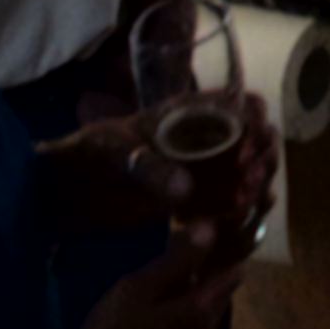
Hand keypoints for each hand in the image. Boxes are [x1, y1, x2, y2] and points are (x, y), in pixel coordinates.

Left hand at [47, 96, 281, 243]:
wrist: (66, 191)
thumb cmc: (89, 154)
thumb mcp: (115, 152)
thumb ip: (150, 169)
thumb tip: (187, 192)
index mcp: (190, 112)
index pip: (243, 105)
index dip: (257, 124)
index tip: (247, 153)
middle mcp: (204, 138)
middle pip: (257, 142)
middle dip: (263, 162)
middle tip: (247, 186)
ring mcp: (201, 171)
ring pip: (250, 175)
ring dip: (255, 190)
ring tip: (239, 207)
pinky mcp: (193, 203)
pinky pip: (230, 206)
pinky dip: (237, 214)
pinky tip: (227, 224)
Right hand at [52, 231, 249, 328]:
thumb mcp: (137, 289)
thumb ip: (177, 260)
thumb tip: (211, 227)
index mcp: (200, 311)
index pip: (232, 273)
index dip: (228, 250)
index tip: (218, 228)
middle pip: (220, 296)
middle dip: (212, 271)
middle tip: (192, 245)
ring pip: (205, 315)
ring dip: (197, 293)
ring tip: (174, 271)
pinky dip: (184, 314)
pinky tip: (161, 307)